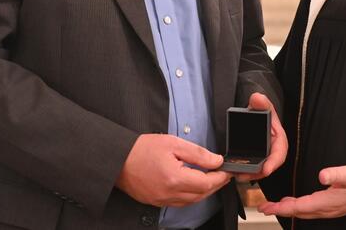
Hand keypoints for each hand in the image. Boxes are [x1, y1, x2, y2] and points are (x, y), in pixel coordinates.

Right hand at [116, 134, 231, 206]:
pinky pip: (179, 202)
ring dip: (204, 191)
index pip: (207, 182)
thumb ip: (197, 153)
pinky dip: (190, 195)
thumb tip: (216, 160)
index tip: (227, 170)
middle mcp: (169, 193)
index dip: (221, 176)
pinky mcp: (156, 202)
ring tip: (211, 179)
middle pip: (202, 194)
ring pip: (191, 201)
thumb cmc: (141, 149)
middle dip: (215, 185)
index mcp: (175, 178)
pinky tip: (193, 185)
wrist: (118, 159)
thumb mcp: (173, 143)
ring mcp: (162, 200)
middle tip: (223, 174)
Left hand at [235, 92, 287, 181]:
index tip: (266, 170)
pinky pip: (251, 167)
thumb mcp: (261, 105)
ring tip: (237, 175)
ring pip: (259, 169)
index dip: (274, 163)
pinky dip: (244, 171)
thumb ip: (261, 102)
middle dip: (258, 173)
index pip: (280, 153)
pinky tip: (234, 172)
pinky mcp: (255, 158)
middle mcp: (272, 149)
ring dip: (249, 174)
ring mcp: (263, 155)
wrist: (253, 114)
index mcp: (278, 139)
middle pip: (268, 165)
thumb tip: (257, 99)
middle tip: (244, 175)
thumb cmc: (261, 111)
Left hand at [258, 163, 345, 218]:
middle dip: (280, 210)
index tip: (266, 206)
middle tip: (263, 207)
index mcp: (328, 202)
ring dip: (289, 209)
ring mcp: (332, 209)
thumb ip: (336, 174)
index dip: (281, 207)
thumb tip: (321, 175)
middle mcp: (328, 209)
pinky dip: (301, 208)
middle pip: (299, 212)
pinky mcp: (336, 206)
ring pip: (305, 212)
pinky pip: (313, 210)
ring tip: (275, 206)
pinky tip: (298, 203)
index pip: (299, 207)